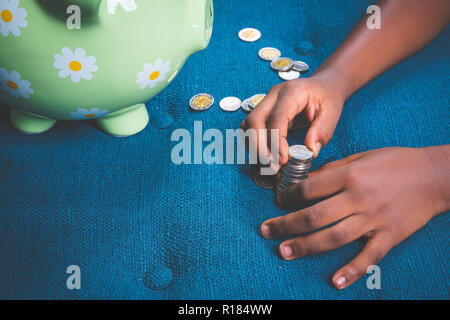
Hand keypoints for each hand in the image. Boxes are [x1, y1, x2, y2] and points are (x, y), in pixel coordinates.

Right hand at [240, 73, 344, 166]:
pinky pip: (248, 128)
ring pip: (247, 125)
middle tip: (272, 166)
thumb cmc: (327, 97)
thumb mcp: (332, 113)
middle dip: (259, 147)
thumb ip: (322, 131)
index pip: (276, 118)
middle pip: (254, 121)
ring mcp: (265, 102)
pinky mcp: (262, 110)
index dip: (276, 142)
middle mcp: (273, 95)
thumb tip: (310, 151)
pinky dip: (252, 143)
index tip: (283, 159)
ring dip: (254, 146)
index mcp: (292, 92)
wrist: (322, 85)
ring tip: (268, 163)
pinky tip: (265, 154)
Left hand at [260, 146, 449, 288]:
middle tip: (267, 231)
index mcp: (350, 176)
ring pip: (333, 237)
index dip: (289, 195)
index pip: (310, 188)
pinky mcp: (389, 235)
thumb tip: (309, 179)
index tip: (278, 201)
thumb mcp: (362, 156)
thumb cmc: (396, 162)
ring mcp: (374, 219)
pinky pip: (369, 256)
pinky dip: (352, 270)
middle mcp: (358, 198)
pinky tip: (335, 281)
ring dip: (306, 246)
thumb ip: (334, 169)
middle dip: (286, 224)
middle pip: (314, 216)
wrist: (435, 175)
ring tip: (284, 251)